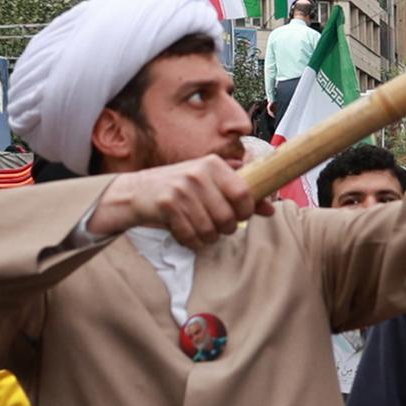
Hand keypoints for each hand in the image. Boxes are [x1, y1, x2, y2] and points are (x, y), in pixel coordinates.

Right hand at [85, 155, 262, 248]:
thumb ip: (240, 194)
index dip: (246, 211)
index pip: (244, 194)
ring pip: (211, 230)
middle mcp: (198, 174)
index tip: (240, 216)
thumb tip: (270, 209)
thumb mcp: (209, 184)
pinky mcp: (167, 205)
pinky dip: (192, 241)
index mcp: (213, 164)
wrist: (135, 193)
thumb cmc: (178, 189)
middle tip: (215, 224)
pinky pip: (192, 236)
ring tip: (198, 228)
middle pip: (229, 217)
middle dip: (225, 228)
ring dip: (207, 237)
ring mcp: (182, 189)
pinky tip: (185, 233)